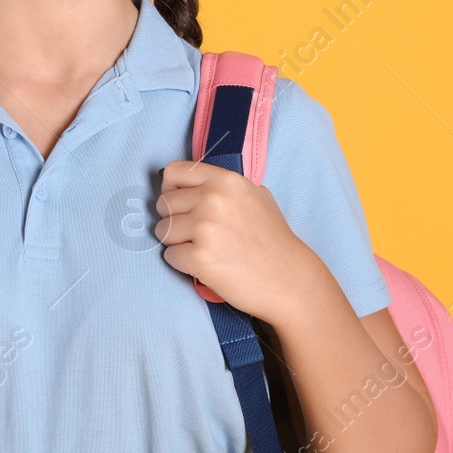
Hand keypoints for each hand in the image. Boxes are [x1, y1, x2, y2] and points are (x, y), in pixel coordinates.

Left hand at [154, 160, 318, 321]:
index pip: (174, 172)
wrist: (289, 280)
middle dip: (175, 220)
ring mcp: (205, 228)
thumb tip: (191, 186)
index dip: (171, 189)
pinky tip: (205, 265)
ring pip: (163, 230)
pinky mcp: (199, 257)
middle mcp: (213, 199)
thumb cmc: (273, 240)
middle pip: (164, 203)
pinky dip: (182, 263)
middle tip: (197, 235)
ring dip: (177, 243)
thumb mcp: (256, 196)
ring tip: (203, 250)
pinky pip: (169, 256)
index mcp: (225, 181)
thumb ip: (224, 187)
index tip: (180, 204)